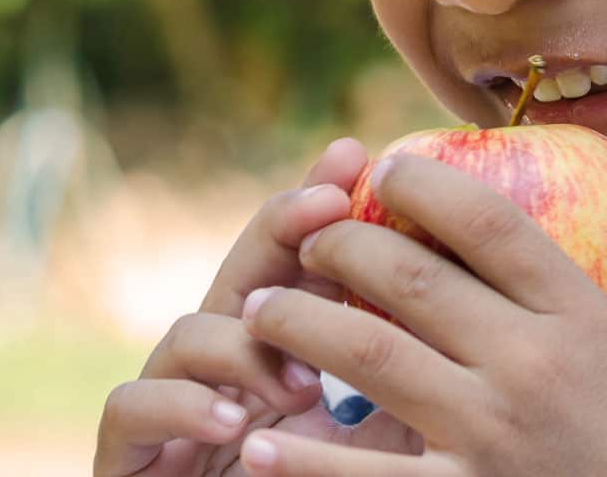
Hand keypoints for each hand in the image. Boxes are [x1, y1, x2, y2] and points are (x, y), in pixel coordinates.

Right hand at [94, 138, 422, 476]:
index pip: (298, 261)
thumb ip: (403, 379)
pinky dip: (181, 405)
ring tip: (300, 384)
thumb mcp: (376, 441)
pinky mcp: (126, 450)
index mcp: (282, 348)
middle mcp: (222, 362)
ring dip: (244, 345)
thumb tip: (481, 311)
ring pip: (188, 331)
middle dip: (279, 230)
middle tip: (325, 207)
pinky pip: (133, 404)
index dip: (320, 204)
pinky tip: (233, 422)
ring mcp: (169, 400)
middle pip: (241, 272)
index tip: (357, 159)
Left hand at [235, 154, 606, 475]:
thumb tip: (543, 270)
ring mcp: (494, 435)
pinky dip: (303, 461)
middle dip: (341, 246)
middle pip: (411, 277)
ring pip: (368, 354)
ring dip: (301, 323)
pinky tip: (260, 445)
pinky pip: (363, 476)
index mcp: (584, 319)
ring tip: (261, 312)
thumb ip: (595, 326)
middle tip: (308, 244)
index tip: (388, 167)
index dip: (427, 182)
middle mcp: (534, 366)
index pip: (489, 222)